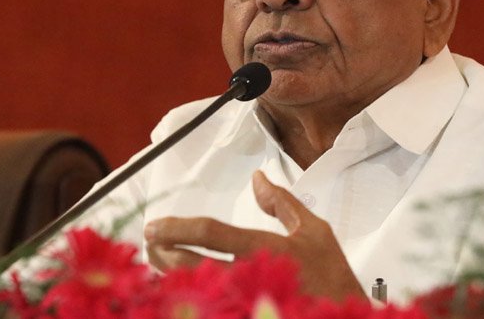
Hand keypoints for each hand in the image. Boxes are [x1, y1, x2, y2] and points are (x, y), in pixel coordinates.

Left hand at [143, 170, 364, 300]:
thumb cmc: (332, 278)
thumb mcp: (316, 231)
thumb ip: (282, 204)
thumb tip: (258, 179)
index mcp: (265, 249)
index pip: (212, 233)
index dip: (177, 228)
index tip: (155, 226)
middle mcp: (250, 277)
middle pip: (191, 265)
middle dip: (163, 253)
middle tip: (151, 244)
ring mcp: (245, 304)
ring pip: (192, 291)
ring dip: (170, 277)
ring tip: (160, 263)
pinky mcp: (245, 316)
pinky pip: (207, 309)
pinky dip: (190, 301)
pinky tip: (180, 292)